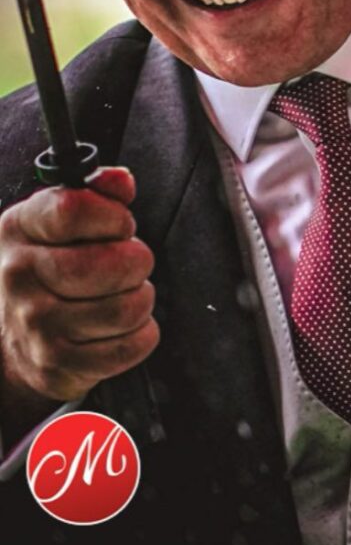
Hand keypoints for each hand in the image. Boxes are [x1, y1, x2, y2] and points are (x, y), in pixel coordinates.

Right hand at [0, 167, 157, 431]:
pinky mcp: (58, 365)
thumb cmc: (50, 269)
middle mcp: (18, 277)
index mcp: (18, 230)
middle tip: (126, 266)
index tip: (120, 225)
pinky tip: (117, 328)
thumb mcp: (60, 221)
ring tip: (119, 296)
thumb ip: (97, 193)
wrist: (15, 339)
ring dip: (140, 299)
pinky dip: (140, 335)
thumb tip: (119, 180)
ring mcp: (35, 325)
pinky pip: (132, 345)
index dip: (114, 216)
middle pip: (114, 264)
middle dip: (136, 262)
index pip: (74, 209)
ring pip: (130, 307)